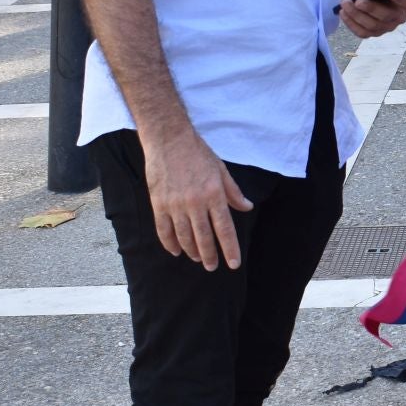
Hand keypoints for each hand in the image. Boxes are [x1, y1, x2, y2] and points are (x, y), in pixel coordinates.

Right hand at [140, 126, 253, 270]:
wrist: (169, 139)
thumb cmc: (197, 153)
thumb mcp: (221, 170)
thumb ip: (233, 192)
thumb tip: (247, 207)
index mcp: (214, 194)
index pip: (224, 229)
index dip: (230, 249)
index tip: (233, 264)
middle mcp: (195, 203)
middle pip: (204, 238)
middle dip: (209, 256)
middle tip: (212, 266)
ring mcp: (175, 204)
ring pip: (184, 237)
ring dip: (192, 251)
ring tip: (197, 258)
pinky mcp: (158, 203)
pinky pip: (164, 230)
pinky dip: (170, 243)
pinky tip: (176, 251)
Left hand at [337, 0, 405, 37]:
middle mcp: (398, 18)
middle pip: (385, 17)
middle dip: (370, 9)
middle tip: (358, 0)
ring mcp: (384, 27)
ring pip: (371, 26)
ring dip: (356, 15)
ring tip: (345, 3)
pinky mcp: (371, 32)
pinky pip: (361, 32)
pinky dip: (351, 24)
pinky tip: (343, 12)